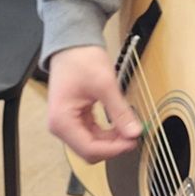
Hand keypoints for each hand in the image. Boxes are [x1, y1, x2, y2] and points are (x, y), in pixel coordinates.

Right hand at [46, 45, 141, 162]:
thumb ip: (120, 111)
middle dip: (112, 147)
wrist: (72, 44)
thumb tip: (134, 132)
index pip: (89, 149)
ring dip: (111, 141)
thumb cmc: (81, 59)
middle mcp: (60, 126)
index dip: (113, 149)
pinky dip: (107, 134)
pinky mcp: (74, 119)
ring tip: (129, 129)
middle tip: (134, 136)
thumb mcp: (105, 85)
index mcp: (62, 121)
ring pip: (91, 145)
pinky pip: (92, 135)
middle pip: (89, 151)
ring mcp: (66, 124)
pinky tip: (119, 126)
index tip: (132, 141)